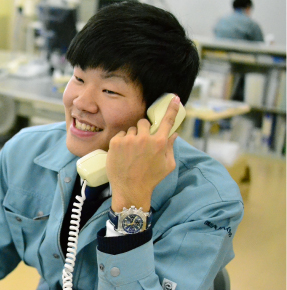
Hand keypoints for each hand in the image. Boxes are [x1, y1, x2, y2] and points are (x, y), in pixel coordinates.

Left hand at [106, 96, 180, 211]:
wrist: (130, 189)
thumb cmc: (151, 179)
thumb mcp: (167, 165)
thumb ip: (170, 147)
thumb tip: (174, 133)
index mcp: (159, 142)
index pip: (167, 120)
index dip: (172, 108)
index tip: (175, 99)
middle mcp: (144, 138)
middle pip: (143, 122)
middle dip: (143, 129)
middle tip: (141, 142)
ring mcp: (128, 139)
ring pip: (131, 130)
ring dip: (132, 137)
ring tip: (131, 153)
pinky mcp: (115, 142)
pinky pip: (120, 135)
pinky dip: (122, 141)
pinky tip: (123, 153)